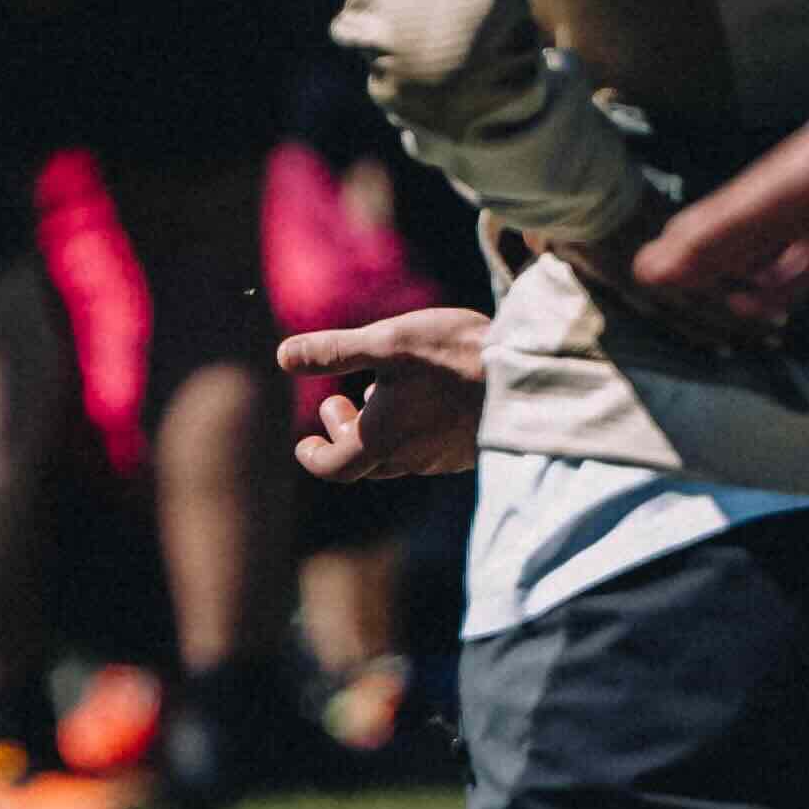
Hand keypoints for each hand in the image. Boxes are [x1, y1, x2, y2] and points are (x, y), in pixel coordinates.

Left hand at [280, 306, 490, 484]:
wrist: (527, 376)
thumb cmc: (454, 356)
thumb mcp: (386, 342)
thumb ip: (334, 351)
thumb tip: (282, 356)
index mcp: (381, 439)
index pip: (334, 467)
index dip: (314, 455)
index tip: (305, 441)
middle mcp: (409, 458)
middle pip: (363, 463)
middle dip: (343, 434)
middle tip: (341, 398)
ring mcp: (441, 458)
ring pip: (396, 456)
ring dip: (378, 430)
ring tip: (381, 390)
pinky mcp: (467, 450)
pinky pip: (427, 450)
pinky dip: (411, 430)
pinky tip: (424, 396)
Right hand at [636, 78, 808, 320]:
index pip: (766, 192)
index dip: (713, 232)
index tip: (661, 260)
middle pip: (764, 206)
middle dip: (711, 243)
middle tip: (651, 275)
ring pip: (789, 224)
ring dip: (747, 261)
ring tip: (698, 296)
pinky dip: (792, 267)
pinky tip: (767, 297)